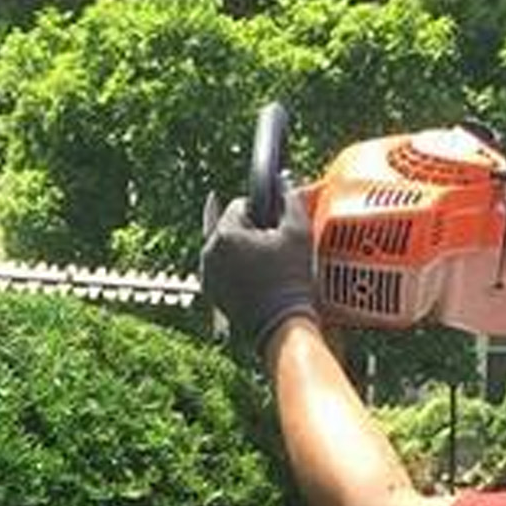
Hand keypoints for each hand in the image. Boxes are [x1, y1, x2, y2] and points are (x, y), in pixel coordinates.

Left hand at [197, 184, 318, 355]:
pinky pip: (221, 267)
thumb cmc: (290, 279)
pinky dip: (235, 265)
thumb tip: (283, 181)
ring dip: (241, 246)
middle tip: (272, 242)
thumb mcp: (298, 232)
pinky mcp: (211, 291)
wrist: (282, 324)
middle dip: (249, 228)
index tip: (275, 223)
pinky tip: (254, 271)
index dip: (261, 210)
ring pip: (224, 246)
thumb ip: (290, 199)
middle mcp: (208, 252)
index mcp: (224, 234)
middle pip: (228, 225)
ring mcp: (207, 274)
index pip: (239, 205)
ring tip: (265, 259)